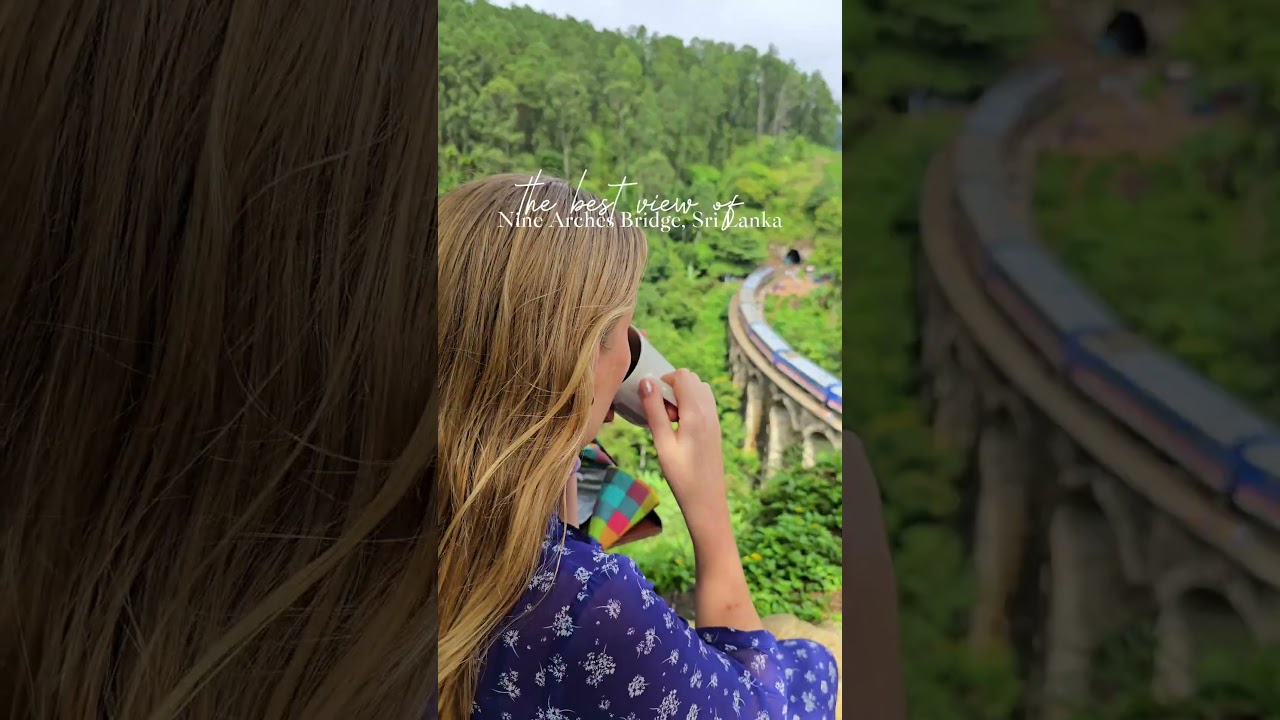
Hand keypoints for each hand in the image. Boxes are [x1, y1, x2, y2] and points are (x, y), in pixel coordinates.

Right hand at [640, 369, 726, 525]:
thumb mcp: (662, 443)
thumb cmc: (681, 476)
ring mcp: (715, 419)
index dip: (664, 381)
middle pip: (692, 379)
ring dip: (682, 396)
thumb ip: (654, 410)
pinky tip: (680, 428)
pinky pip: (704, 403)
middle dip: (673, 388)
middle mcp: (710, 411)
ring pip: (699, 389)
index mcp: (696, 413)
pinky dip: (690, 405)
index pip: (682, 375)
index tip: (653, 402)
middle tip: (663, 414)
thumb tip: (646, 382)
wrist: (707, 500)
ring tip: (671, 421)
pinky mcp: (716, 428)